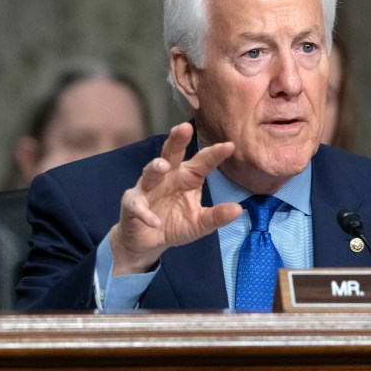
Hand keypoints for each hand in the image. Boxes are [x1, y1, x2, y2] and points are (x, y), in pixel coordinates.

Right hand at [109, 122, 242, 275]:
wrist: (149, 242)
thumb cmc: (175, 224)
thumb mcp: (200, 223)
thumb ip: (216, 216)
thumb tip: (238, 210)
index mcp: (187, 177)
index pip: (202, 162)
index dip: (214, 153)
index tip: (230, 145)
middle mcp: (167, 177)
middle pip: (171, 153)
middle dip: (177, 140)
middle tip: (184, 128)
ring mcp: (147, 189)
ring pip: (150, 173)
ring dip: (155, 168)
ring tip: (163, 166)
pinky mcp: (132, 204)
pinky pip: (137, 205)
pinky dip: (145, 213)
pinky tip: (154, 220)